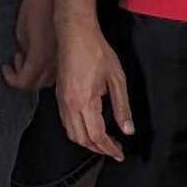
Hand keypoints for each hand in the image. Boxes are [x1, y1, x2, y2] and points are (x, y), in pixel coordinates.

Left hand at [2, 0, 56, 89]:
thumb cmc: (38, 4)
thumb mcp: (21, 28)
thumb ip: (22, 49)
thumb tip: (23, 58)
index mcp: (39, 57)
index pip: (23, 82)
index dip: (11, 79)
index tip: (6, 70)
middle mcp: (54, 62)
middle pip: (35, 85)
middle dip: (22, 77)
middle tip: (16, 64)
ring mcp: (64, 58)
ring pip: (48, 80)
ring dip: (34, 74)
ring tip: (27, 57)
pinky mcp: (69, 52)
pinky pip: (57, 70)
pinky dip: (46, 68)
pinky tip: (41, 55)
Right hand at [55, 21, 132, 160]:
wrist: (74, 33)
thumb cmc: (97, 52)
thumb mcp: (117, 79)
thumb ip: (122, 107)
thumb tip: (127, 130)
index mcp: (84, 101)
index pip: (96, 135)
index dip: (109, 148)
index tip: (121, 153)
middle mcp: (69, 104)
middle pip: (81, 138)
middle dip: (98, 148)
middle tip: (115, 149)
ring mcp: (61, 100)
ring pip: (71, 132)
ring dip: (87, 141)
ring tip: (104, 141)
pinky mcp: (58, 95)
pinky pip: (66, 121)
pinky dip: (77, 131)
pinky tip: (90, 126)